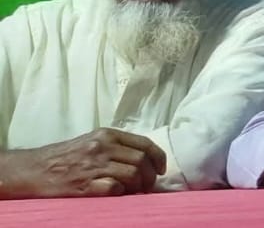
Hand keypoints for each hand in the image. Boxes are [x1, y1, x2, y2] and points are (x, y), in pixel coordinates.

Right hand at [12, 128, 165, 196]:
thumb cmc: (66, 156)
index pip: (144, 143)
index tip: (161, 169)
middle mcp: (102, 147)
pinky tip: (117, 194)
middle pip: (141, 160)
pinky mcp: (84, 184)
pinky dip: (120, 193)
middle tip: (148, 186)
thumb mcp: (93, 141)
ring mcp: (93, 166)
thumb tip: (145, 159)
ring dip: (138, 186)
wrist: (35, 169)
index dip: (159, 157)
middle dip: (150, 175)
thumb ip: (117, 146)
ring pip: (132, 174)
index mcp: (107, 135)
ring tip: (134, 192)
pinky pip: (114, 188)